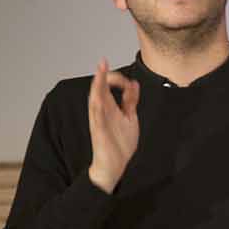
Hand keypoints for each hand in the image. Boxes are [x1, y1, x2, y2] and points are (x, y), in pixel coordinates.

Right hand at [86, 58, 139, 193]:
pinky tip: (97, 98)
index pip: (109, 87)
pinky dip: (96, 107)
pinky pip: (96, 118)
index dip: (116, 78)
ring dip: (96, 87)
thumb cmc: (119, 143)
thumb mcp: (129, 118)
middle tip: (103, 63)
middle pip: (99, 90)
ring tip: (98, 74)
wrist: (114, 165)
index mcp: (110, 108)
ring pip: (95, 101)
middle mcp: (103, 112)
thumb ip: (130, 101)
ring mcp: (100, 121)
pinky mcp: (99, 132)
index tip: (126, 78)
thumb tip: (134, 84)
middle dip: (101, 76)